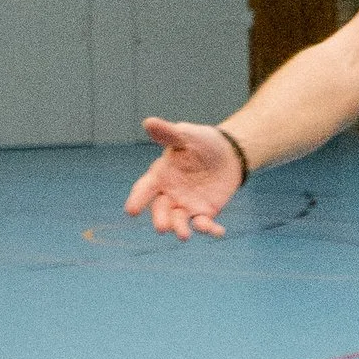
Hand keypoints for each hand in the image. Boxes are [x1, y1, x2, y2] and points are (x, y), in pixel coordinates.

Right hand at [125, 116, 243, 239]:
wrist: (227, 152)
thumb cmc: (201, 142)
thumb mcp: (185, 135)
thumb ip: (168, 134)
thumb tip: (148, 122)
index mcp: (160, 175)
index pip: (145, 188)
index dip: (138, 199)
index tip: (131, 211)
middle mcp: (169, 193)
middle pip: (160, 209)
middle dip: (160, 219)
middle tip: (162, 227)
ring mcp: (186, 205)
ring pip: (179, 220)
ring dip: (180, 228)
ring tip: (184, 235)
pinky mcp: (205, 212)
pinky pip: (205, 224)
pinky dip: (210, 230)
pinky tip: (219, 231)